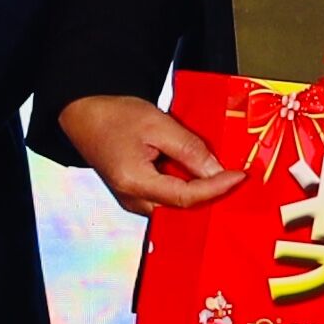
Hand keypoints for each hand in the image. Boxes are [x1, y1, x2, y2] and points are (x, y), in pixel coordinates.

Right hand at [56, 93, 244, 216]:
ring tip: (217, 173)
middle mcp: (132, 200)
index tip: (238, 176)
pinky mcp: (135, 196)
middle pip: (182, 208)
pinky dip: (185, 187)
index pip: (186, 197)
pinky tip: (196, 172)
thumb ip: (189, 149)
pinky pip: (167, 199)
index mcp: (134, 182)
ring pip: (176, 206)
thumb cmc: (113, 116)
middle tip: (233, 177)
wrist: (84, 115)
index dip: (216, 188)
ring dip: (198, 191)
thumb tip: (216, 171)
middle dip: (210, 194)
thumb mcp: (157, 124)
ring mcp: (132, 201)